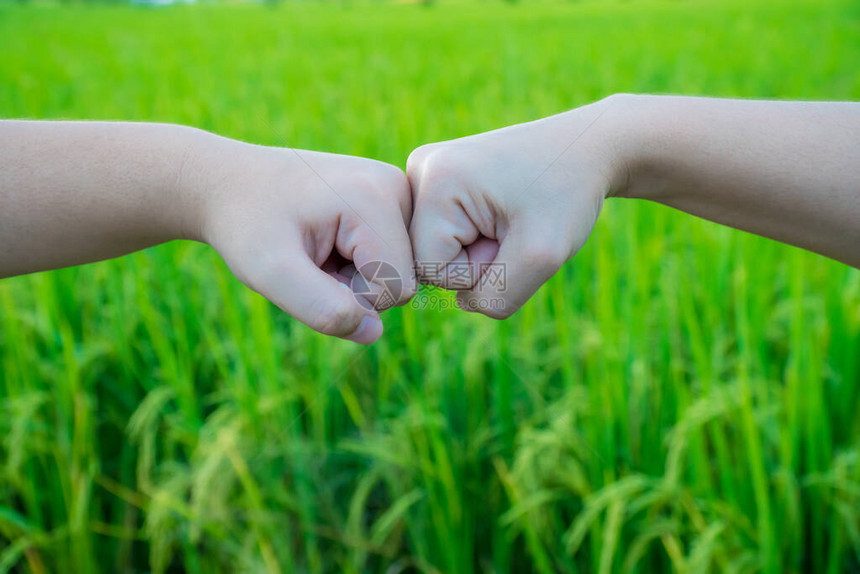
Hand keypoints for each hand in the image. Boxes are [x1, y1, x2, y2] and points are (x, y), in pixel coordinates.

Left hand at [186, 136, 415, 343]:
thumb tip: (374, 331)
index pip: (397, 288)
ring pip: (398, 271)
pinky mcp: (391, 198)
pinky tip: (329, 241)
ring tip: (317, 247)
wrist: (230, 183)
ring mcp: (398, 189)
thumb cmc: (246, 225)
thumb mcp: (271, 272)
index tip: (309, 265)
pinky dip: (359, 262)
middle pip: (403, 279)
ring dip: (356, 275)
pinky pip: (392, 256)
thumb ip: (321, 308)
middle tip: (310, 256)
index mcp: (377, 197)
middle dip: (355, 285)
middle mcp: (398, 185)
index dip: (350, 296)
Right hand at [406, 97, 622, 317]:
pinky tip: (500, 212)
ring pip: (437, 251)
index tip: (512, 232)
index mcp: (434, 178)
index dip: (478, 270)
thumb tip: (463, 302)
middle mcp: (419, 168)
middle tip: (514, 224)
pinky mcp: (437, 180)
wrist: (585, 149)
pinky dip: (477, 238)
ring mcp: (425, 172)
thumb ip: (496, 297)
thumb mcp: (542, 257)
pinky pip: (445, 236)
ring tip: (509, 217)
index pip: (431, 269)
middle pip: (428, 260)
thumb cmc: (567, 194)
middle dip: (477, 259)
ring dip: (479, 250)